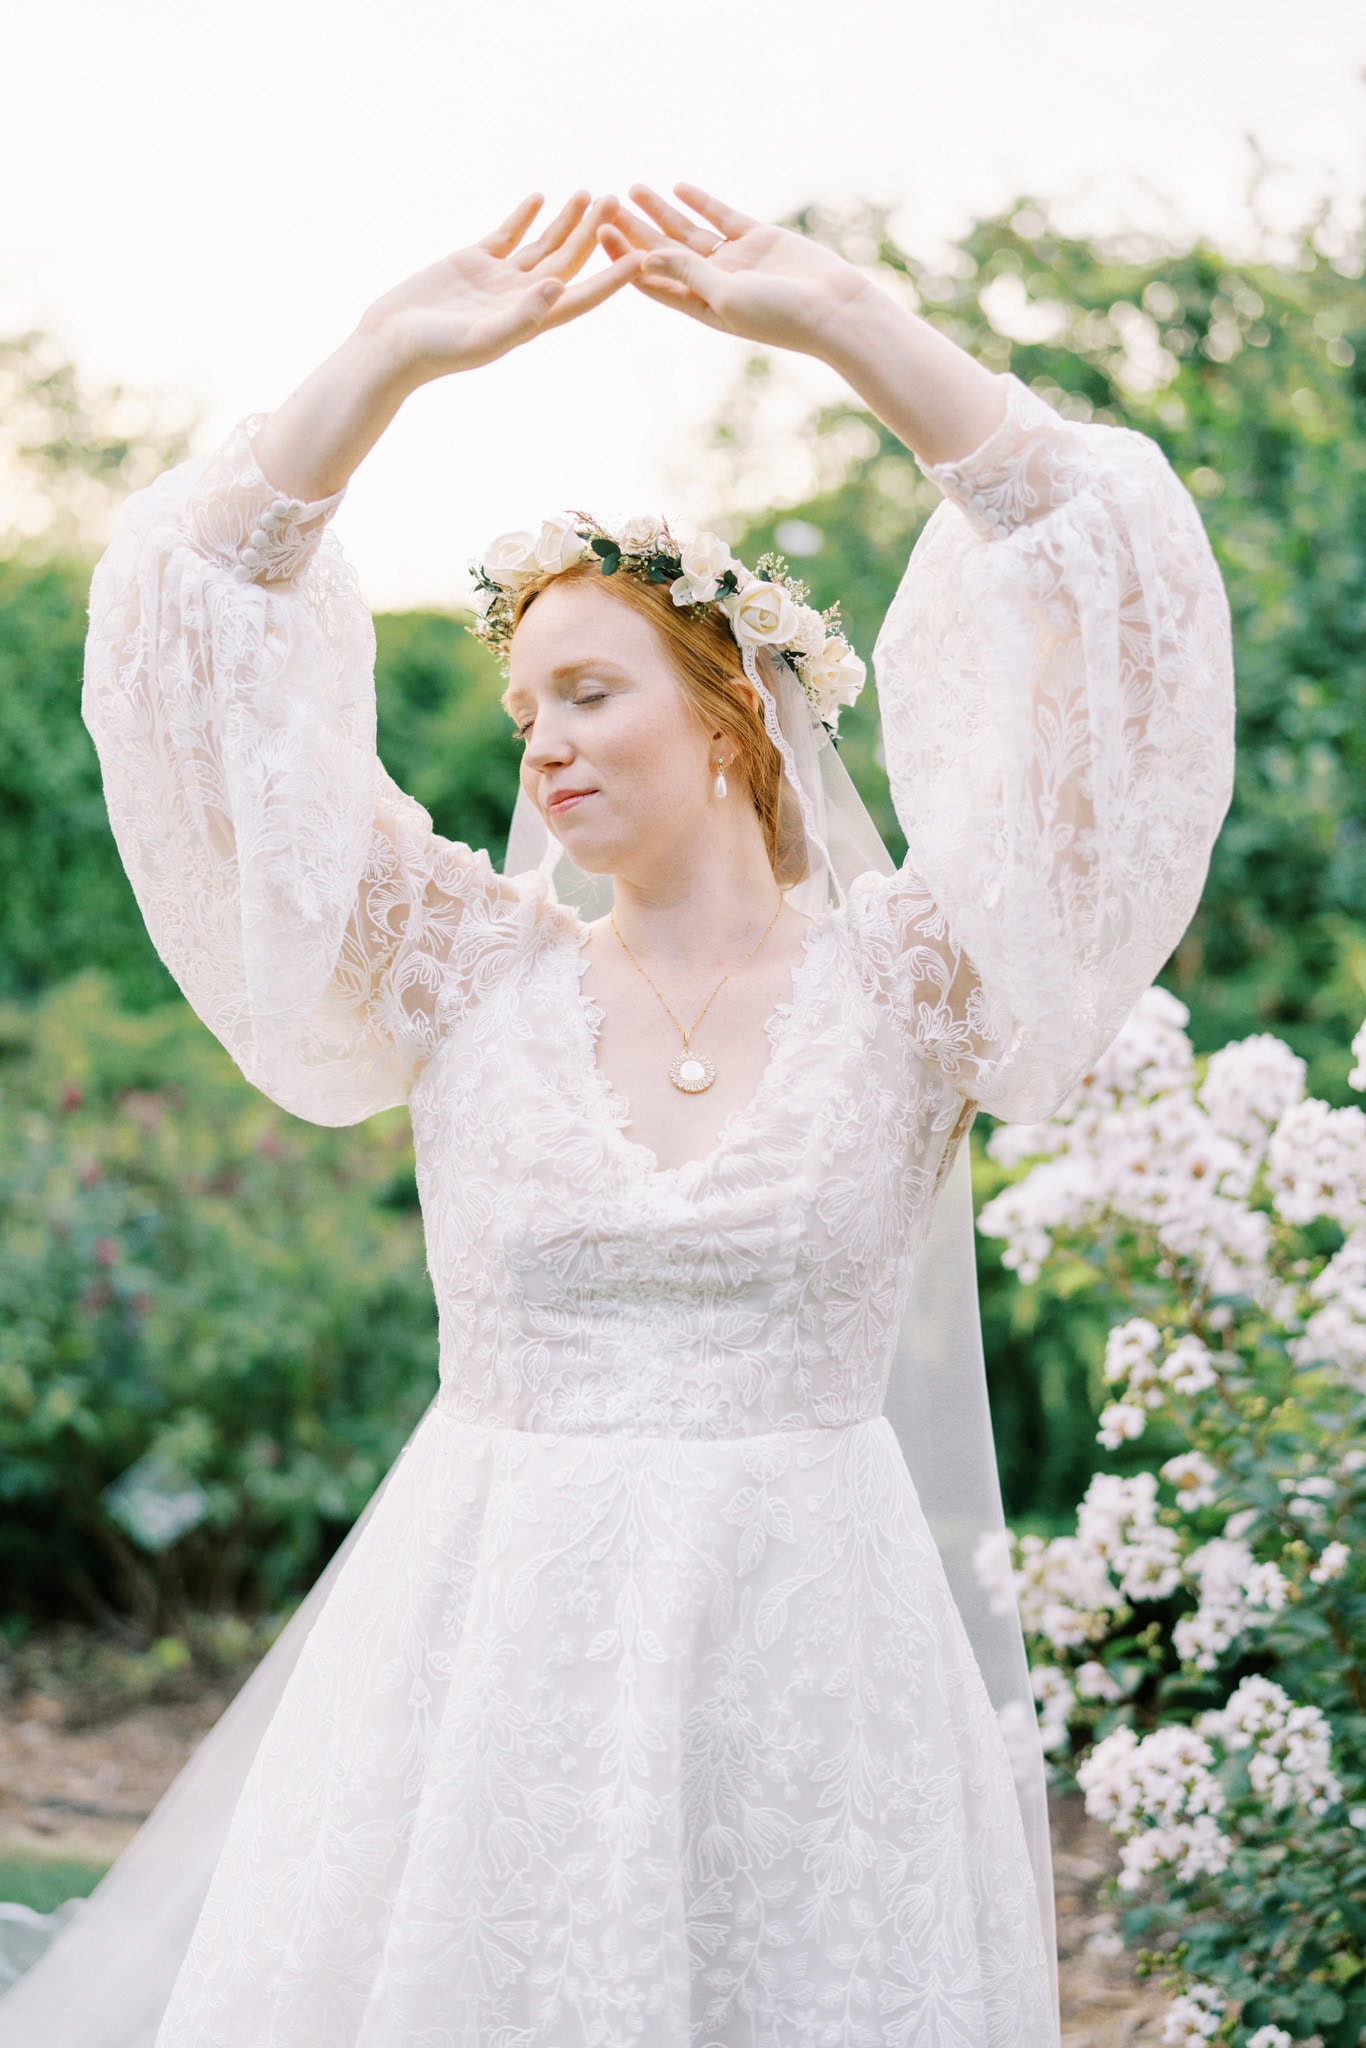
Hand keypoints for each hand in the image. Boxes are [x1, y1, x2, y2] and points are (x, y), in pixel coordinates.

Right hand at [358, 192, 640, 386]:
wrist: (388, 344)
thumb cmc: (433, 351)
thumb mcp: (480, 338)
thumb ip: (522, 317)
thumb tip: (559, 287)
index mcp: (531, 321)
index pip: (581, 297)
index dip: (612, 279)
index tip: (643, 258)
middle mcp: (520, 299)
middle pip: (568, 262)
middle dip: (594, 234)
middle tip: (616, 201)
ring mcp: (498, 280)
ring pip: (542, 245)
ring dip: (566, 221)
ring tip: (589, 193)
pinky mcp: (472, 262)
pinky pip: (507, 235)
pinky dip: (523, 216)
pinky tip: (540, 197)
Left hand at [597, 184, 871, 362]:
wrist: (836, 309)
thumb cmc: (782, 316)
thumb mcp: (728, 297)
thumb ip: (688, 275)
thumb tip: (644, 259)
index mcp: (701, 307)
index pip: (652, 280)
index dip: (623, 257)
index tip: (599, 233)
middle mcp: (714, 284)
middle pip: (664, 252)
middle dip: (634, 228)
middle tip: (604, 203)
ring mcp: (735, 261)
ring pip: (688, 232)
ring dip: (660, 211)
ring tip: (632, 187)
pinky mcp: (758, 239)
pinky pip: (721, 217)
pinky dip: (701, 202)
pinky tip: (678, 186)